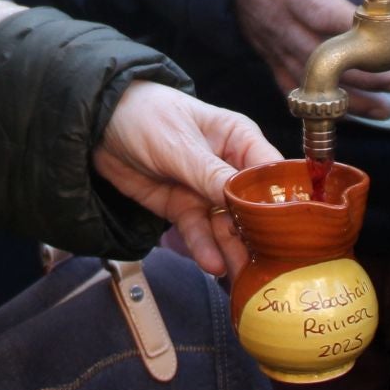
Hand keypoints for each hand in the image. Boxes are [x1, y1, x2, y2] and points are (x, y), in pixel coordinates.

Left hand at [92, 80, 281, 278]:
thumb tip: (246, 200)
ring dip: (234, 250)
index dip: (285, 201)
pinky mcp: (183, 208)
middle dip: (260, 235)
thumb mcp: (179, 143)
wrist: (96, 125)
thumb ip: (210, 174)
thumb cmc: (144, 115)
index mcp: (240, 139)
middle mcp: (229, 167)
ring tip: (241, 275)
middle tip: (270, 266)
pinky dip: (205, 248)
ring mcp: (206, 190)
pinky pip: (199, 232)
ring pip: (228, 226)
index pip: (273, 173)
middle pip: (254, 207)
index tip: (293, 230)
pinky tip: (211, 264)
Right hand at [236, 0, 389, 119]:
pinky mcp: (268, 56)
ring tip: (386, 105)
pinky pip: (294, 87)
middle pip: (320, 55)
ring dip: (350, 97)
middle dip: (363, 73)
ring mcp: (269, 41)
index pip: (323, 12)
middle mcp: (273, 16)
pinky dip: (323, 102)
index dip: (357, 29)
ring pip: (310, 79)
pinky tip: (351, 111)